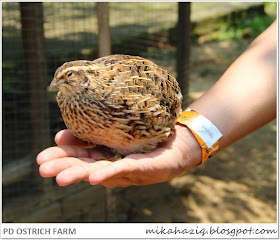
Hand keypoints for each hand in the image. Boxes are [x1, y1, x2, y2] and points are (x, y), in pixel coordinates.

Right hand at [37, 125, 200, 187]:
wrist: (175, 141)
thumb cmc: (145, 135)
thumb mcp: (117, 129)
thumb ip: (97, 128)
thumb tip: (67, 126)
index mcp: (104, 153)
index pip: (80, 154)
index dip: (64, 153)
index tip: (46, 152)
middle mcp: (112, 163)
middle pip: (85, 166)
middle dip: (64, 168)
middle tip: (43, 168)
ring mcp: (126, 168)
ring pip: (99, 171)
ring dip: (79, 174)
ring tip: (60, 177)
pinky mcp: (142, 168)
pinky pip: (124, 170)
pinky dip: (109, 174)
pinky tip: (95, 177)